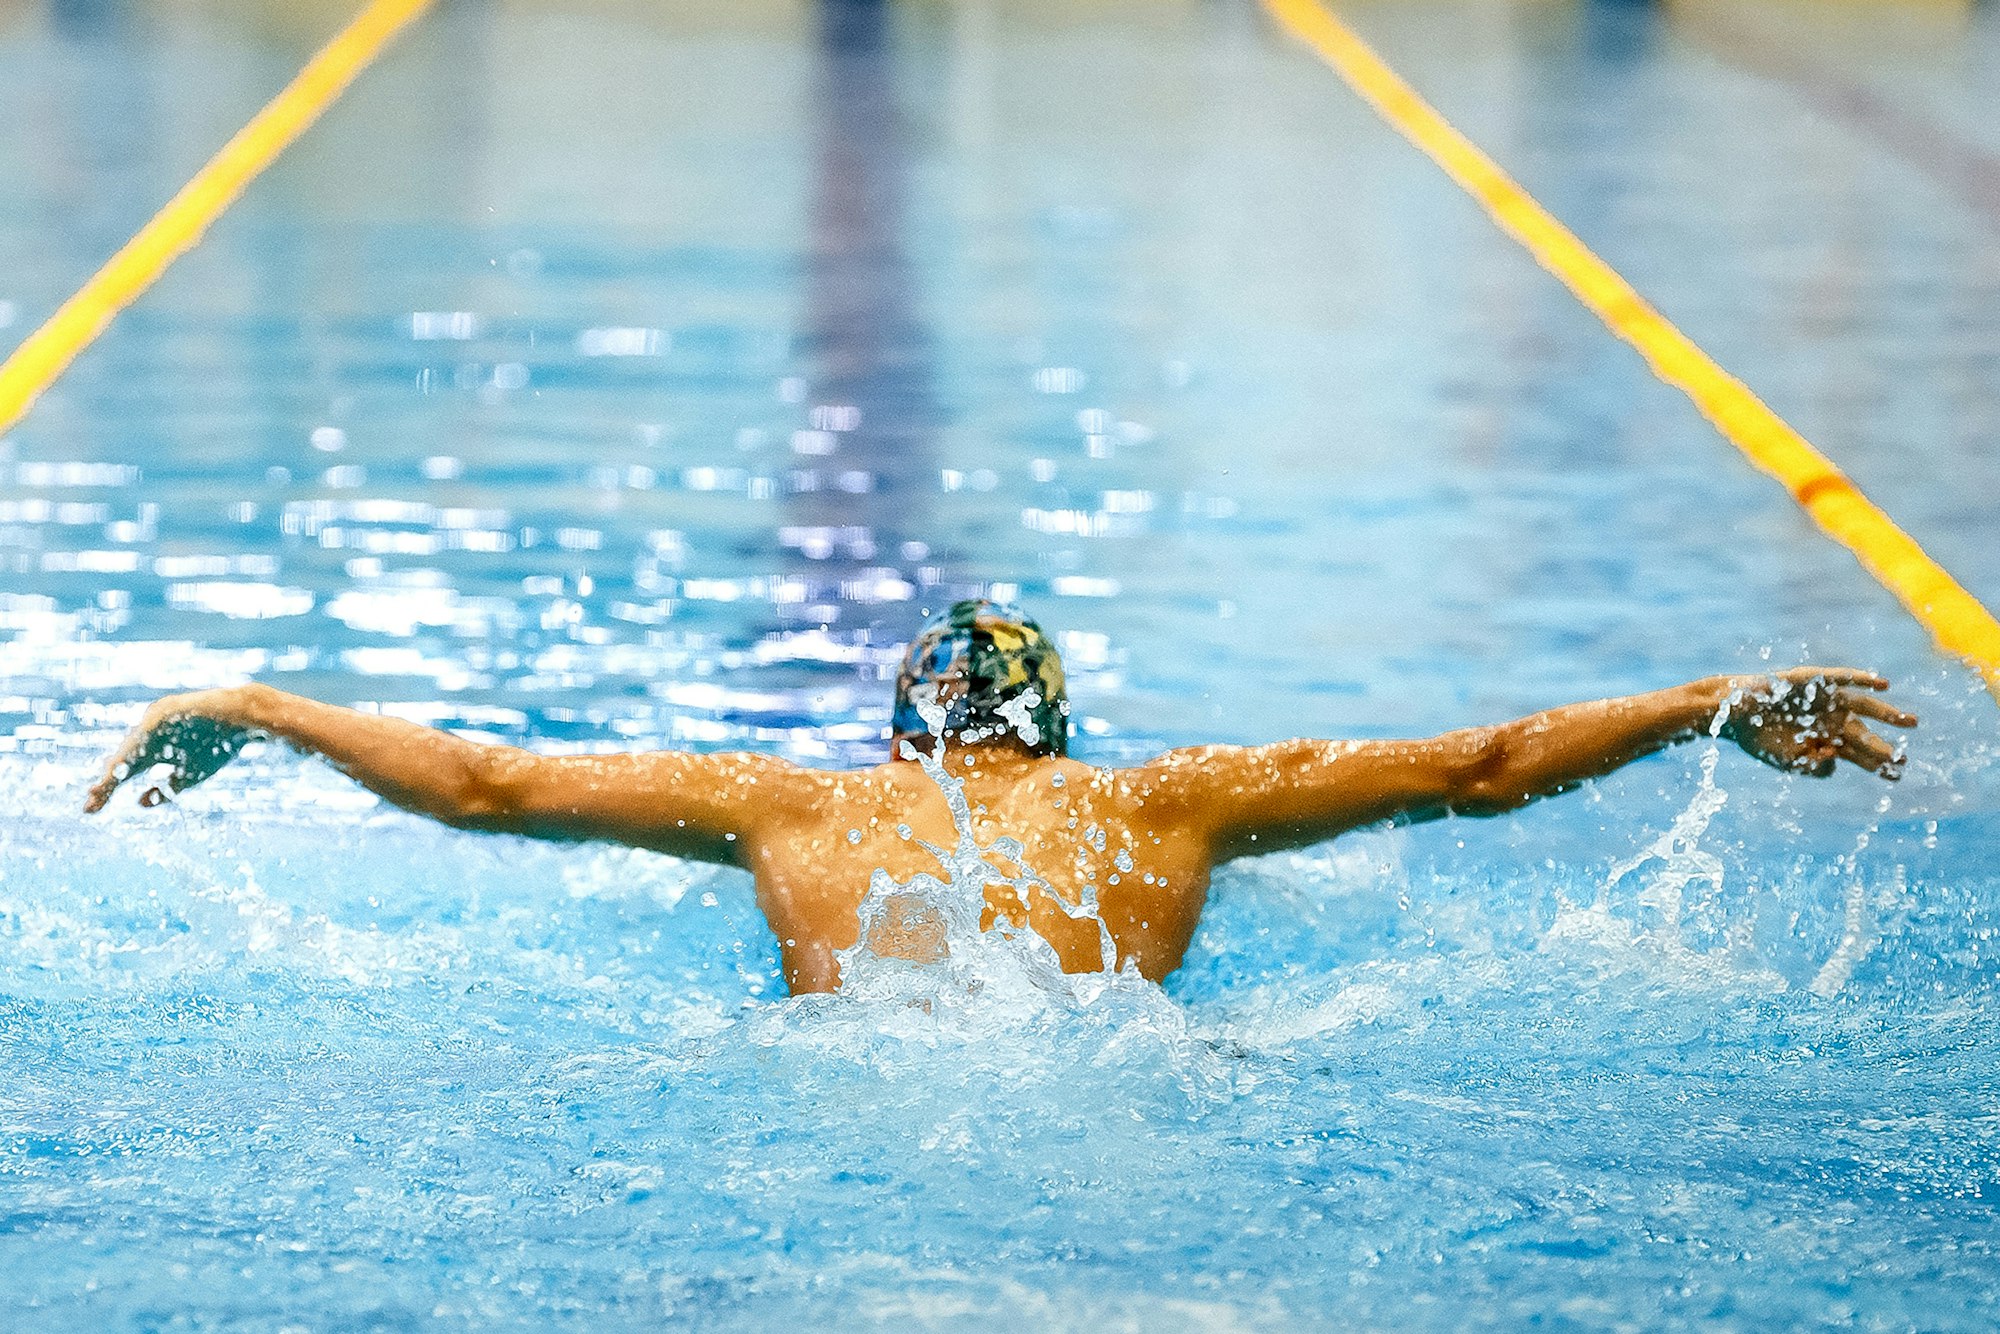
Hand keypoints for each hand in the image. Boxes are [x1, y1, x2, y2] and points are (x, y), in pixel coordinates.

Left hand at [83, 688, 260, 812]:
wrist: (243, 719)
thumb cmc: (220, 745)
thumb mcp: (189, 776)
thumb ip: (165, 790)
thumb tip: (138, 803)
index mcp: (153, 751)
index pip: (125, 774)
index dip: (108, 791)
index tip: (91, 810)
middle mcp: (147, 736)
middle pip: (121, 762)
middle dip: (106, 783)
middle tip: (91, 802)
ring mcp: (154, 722)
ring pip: (130, 748)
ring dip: (116, 767)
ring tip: (102, 786)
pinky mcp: (165, 711)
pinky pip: (147, 732)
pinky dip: (136, 748)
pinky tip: (124, 763)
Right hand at [1718, 668, 1915, 779]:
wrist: (1732, 713)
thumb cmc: (1758, 738)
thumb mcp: (1787, 760)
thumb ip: (1813, 766)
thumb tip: (1836, 758)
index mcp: (1825, 740)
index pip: (1858, 754)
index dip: (1877, 764)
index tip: (1897, 776)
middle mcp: (1830, 720)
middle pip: (1865, 734)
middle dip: (1884, 748)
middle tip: (1904, 760)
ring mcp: (1824, 701)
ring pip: (1862, 707)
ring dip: (1887, 713)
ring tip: (1910, 724)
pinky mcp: (1813, 682)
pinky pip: (1843, 680)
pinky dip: (1863, 681)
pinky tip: (1884, 686)